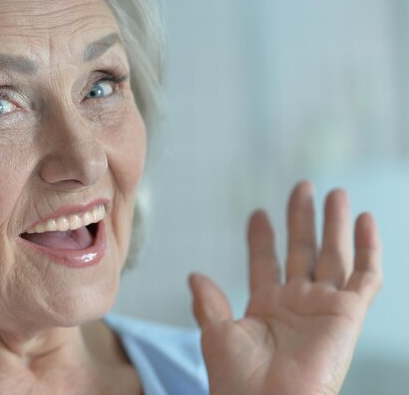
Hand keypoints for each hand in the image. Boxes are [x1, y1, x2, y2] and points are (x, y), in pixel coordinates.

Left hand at [189, 182, 382, 394]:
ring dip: (334, 223)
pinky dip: (368, 247)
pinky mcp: (349, 313)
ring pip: (334, 255)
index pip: (265, 262)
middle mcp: (296, 303)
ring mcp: (324, 306)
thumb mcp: (216, 335)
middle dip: (302, 219)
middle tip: (302, 186)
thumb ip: (209, 303)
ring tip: (333, 192)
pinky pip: (366, 275)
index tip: (258, 213)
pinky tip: (365, 218)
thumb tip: (194, 275)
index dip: (262, 238)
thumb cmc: (238, 379)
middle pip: (301, 250)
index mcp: (265, 307)